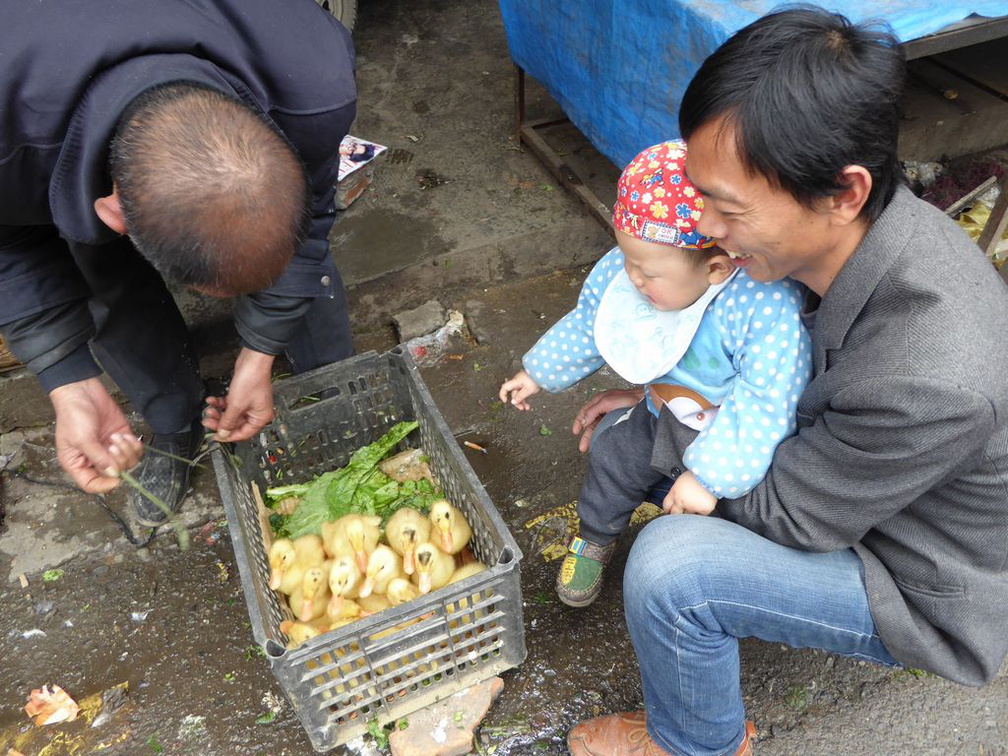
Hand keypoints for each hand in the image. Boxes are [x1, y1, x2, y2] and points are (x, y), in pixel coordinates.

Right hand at [49, 378, 143, 492]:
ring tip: (117, 437)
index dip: (105, 486)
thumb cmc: (74, 416)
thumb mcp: (82, 439)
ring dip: (126, 451)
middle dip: (118, 461)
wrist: (82, 392)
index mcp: (78, 464)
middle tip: (113, 445)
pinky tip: (124, 434)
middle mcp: (95, 459)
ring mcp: (109, 449)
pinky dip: (133, 444)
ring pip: (127, 463)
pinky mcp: (121, 438)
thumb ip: (98, 458)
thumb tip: (114, 474)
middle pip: (114, 474)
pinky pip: (134, 450)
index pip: (92, 484)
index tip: (117, 479)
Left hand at [203, 348, 275, 442]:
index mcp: (260, 418)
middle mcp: (257, 413)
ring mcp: (250, 405)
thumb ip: (228, 422)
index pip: (243, 434)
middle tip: (207, 421)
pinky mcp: (244, 397)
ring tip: (209, 409)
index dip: (228, 436)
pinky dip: (221, 403)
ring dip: (219, 412)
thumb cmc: (250, 381)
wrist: (252, 361)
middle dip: (220, 422)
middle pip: (235, 424)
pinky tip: (212, 400)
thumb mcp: (236, 405)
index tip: (214, 436)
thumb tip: (223, 434)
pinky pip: (231, 405)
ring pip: (231, 414)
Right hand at [499, 369, 540, 410]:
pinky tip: (529, 403)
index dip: (502, 394)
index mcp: (515, 382)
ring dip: (522, 401)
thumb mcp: (527, 390)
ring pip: (519, 394)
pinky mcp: (527, 383)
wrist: (544, 373)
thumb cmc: (535, 379)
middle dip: (517, 402)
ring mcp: (522, 382)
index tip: (505, 401)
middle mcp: (517, 381)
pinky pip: (523, 391)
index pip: (505, 388)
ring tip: (527, 408)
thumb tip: (513, 402)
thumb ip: (520, 397)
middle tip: (522, 408)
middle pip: (514, 393)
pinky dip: (525, 397)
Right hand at [571, 388, 644, 452]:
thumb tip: (583, 421)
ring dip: (592, 437)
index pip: (584, 411)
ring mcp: (610, 414)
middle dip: (585, 435)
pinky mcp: (617, 420)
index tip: (575, 432)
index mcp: (599, 400)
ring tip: (589, 448)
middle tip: (582, 447)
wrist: (646, 401)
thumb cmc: (629, 398)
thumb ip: (593, 410)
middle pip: (590, 422)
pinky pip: (606, 428)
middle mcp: (603, 407)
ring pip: (598, 427)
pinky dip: (601, 435)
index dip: (578, 422)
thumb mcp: (608, 401)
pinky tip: (600, 442)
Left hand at [662, 471, 717, 515]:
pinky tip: (704, 502)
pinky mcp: (703, 510)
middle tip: (680, 512)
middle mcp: (681, 502)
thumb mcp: (682, 480)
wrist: (711, 475)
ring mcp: (692, 507)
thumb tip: (677, 496)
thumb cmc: (697, 474)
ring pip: (688, 515)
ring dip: (690, 511)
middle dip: (676, 514)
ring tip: (695, 503)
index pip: (666, 505)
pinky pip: (701, 514)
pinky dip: (702, 510)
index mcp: (674, 493)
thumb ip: (677, 490)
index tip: (669, 511)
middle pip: (674, 513)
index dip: (667, 509)